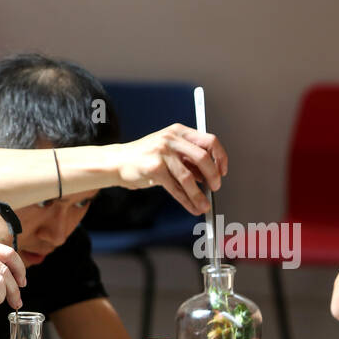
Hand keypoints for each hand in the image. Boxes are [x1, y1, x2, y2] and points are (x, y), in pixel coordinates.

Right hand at [113, 123, 228, 214]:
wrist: (116, 162)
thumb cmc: (143, 157)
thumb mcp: (167, 150)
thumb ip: (186, 159)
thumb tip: (206, 176)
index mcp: (178, 131)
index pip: (209, 141)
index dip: (220, 157)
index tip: (223, 171)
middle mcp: (171, 139)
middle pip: (203, 157)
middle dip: (213, 176)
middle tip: (215, 187)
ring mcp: (162, 153)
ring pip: (188, 177)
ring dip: (198, 194)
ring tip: (203, 205)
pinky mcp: (154, 169)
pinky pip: (175, 188)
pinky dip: (186, 200)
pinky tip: (191, 206)